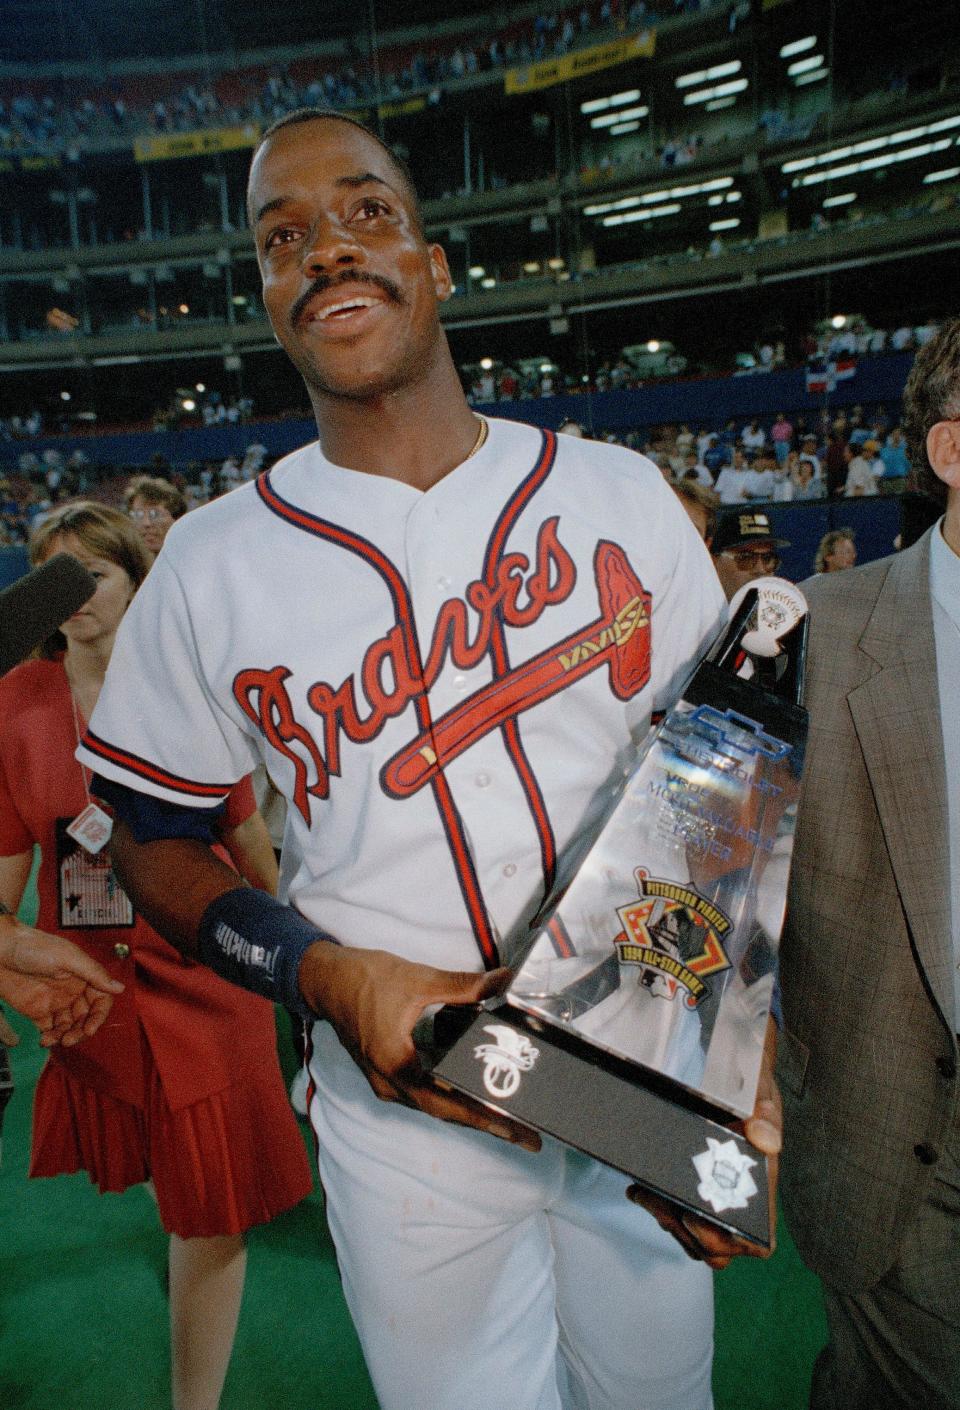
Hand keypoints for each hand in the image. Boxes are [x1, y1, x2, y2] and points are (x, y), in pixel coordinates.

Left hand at [0, 921, 123, 1047]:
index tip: (90, 1028)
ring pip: (69, 1026)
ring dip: (66, 1036)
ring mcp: (55, 1001)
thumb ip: (94, 974)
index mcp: (83, 975)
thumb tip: (119, 988)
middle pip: (85, 1017)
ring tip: (56, 1040)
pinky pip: (49, 1029)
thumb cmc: (34, 946)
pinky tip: (45, 1040)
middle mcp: (72, 990)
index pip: (100, 1000)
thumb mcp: (68, 958)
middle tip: (71, 1039)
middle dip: (81, 1030)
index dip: (98, 1016)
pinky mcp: (37, 1010)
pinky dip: (50, 1037)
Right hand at [299, 942, 540, 1151]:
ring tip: (508, 1119)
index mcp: (396, 1065)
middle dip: (487, 1124)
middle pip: (445, 1112)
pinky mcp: (386, 1075)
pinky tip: (473, 1095)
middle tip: (527, 1135)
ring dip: (469, 1114)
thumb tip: (503, 982)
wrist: (325, 979)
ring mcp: (386, 1083)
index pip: (449, 1103)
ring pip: (434, 1107)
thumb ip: (463, 986)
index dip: (485, 1119)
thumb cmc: (365, 980)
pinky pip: (424, 1095)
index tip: (517, 1133)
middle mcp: (389, 1084)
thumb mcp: (418, 979)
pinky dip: (450, 1099)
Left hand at [626, 1017, 780, 1269]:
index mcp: (762, 1184)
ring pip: (694, 1236)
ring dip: (667, 1219)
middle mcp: (741, 1196)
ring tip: (644, 1193)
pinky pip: (679, 1217)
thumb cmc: (752, 1084)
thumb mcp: (761, 1091)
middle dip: (683, 1230)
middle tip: (655, 1199)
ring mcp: (717, 1195)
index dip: (728, 1241)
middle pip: (717, 1246)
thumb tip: (763, 1139)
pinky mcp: (695, 1187)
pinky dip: (659, 1208)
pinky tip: (641, 1189)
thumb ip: (765, 1113)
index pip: (757, 1239)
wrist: (733, 1066)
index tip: (694, 1219)